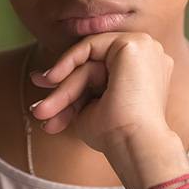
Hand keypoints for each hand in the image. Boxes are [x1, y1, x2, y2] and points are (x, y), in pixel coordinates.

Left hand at [29, 32, 174, 152]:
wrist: (134, 143)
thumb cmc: (117, 136)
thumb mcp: (92, 108)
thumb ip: (78, 88)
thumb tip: (42, 76)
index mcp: (145, 75)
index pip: (101, 75)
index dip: (71, 87)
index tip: (45, 106)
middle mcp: (149, 58)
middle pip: (94, 68)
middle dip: (62, 89)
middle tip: (39, 110)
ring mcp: (144, 48)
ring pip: (90, 60)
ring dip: (63, 87)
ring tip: (42, 111)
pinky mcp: (133, 44)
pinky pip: (90, 45)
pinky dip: (68, 61)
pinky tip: (53, 79)